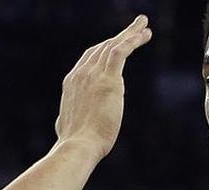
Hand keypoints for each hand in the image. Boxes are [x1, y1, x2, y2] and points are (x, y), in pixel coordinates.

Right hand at [54, 15, 152, 158]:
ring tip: (144, 25)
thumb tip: (63, 123)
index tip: (115, 44)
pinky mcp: (108, 80)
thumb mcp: (66, 125)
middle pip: (102, 48)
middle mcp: (81, 74)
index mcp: (72, 83)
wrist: (78, 146)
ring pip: (113, 45)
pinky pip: (121, 51)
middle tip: (135, 28)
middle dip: (119, 36)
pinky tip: (145, 35)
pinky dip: (133, 40)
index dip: (103, 49)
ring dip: (130, 33)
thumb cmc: (74, 143)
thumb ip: (68, 118)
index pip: (88, 59)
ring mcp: (93, 75)